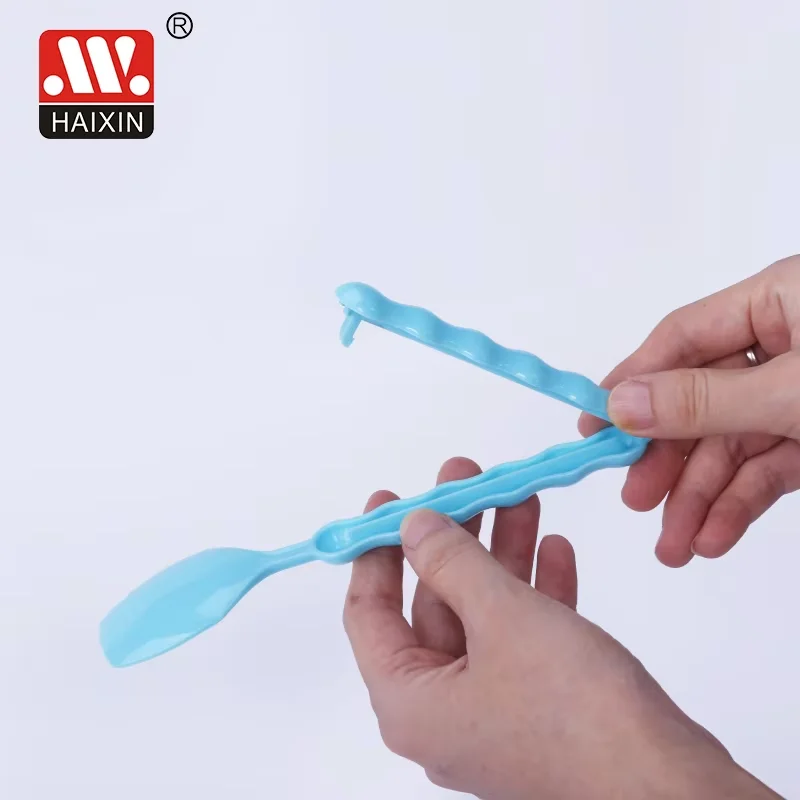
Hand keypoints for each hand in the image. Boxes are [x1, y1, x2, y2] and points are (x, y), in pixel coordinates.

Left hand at [343, 458, 774, 798]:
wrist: (669, 786)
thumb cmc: (575, 713)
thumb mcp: (502, 616)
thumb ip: (452, 563)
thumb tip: (413, 525)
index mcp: (409, 703)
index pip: (369, 612)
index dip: (376, 549)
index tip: (389, 499)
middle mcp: (442, 712)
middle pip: (434, 604)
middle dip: (455, 538)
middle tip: (467, 480)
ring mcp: (492, 712)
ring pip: (483, 615)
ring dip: (501, 555)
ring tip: (518, 497)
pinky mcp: (539, 711)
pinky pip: (522, 639)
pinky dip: (535, 593)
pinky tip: (554, 549)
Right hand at [578, 255, 799, 566]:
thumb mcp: (796, 390)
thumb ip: (706, 399)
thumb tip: (620, 404)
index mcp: (777, 302)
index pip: (679, 340)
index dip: (632, 385)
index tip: (592, 430)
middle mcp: (784, 343)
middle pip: (700, 402)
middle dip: (670, 459)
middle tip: (635, 501)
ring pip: (733, 444)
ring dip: (702, 497)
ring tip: (675, 546)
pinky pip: (769, 467)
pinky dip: (741, 504)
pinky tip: (714, 537)